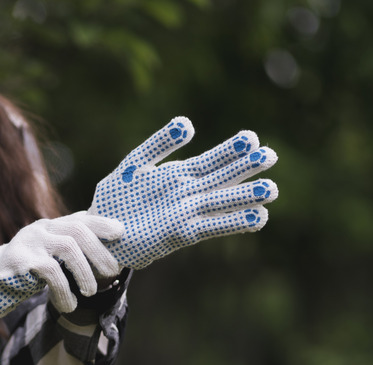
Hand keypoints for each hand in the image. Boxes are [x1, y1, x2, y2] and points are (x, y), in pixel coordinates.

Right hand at [0, 212, 122, 336]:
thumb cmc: (27, 272)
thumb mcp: (51, 258)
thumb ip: (71, 251)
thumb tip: (109, 258)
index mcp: (51, 226)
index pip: (81, 218)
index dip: (102, 223)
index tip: (122, 232)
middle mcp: (41, 228)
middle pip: (78, 230)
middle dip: (99, 251)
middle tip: (112, 271)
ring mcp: (30, 241)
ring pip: (68, 248)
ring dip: (85, 272)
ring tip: (90, 292)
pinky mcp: (21, 260)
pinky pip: (51, 272)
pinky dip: (64, 291)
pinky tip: (68, 305)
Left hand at [89, 116, 277, 269]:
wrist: (100, 233)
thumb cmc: (117, 197)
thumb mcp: (134, 165)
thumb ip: (158, 144)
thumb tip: (187, 123)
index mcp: (177, 175)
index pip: (210, 160)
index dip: (230, 150)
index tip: (251, 138)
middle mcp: (187, 193)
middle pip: (221, 178)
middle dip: (245, 168)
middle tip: (271, 156)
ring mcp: (186, 213)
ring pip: (220, 201)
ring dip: (245, 196)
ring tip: (272, 189)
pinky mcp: (180, 233)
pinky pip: (211, 227)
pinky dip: (233, 223)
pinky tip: (258, 218)